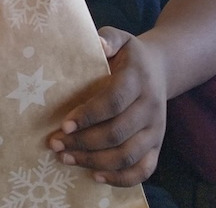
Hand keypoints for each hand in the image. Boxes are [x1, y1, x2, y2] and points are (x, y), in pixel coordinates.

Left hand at [48, 27, 166, 187]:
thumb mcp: (120, 38)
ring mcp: (156, 129)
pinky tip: (95, 176)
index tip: (64, 124)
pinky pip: (143, 170)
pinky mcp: (157, 146)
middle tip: (55, 144)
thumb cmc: (129, 55)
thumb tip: (98, 44)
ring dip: (94, 161)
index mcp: (139, 79)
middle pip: (117, 133)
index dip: (89, 115)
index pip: (114, 101)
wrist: (160, 68)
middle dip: (83, 142)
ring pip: (127, 155)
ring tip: (66, 158)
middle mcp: (151, 107)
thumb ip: (108, 38)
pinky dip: (120, 179)